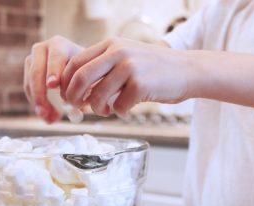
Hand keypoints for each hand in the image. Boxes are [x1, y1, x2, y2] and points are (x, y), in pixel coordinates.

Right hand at [24, 35, 82, 122]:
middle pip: (37, 71)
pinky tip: (50, 118)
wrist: (77, 64)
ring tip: (51, 119)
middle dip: (40, 93)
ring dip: (39, 103)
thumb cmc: (86, 70)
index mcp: (59, 45)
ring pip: (30, 82)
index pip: (55, 57)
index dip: (54, 71)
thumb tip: (81, 106)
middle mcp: (42, 48)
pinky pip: (28, 90)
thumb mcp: (89, 74)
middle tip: (45, 110)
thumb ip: (86, 86)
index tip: (53, 85)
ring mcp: (32, 59)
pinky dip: (38, 105)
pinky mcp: (28, 72)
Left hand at [60, 37, 192, 116]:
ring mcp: (130, 67)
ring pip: (98, 95)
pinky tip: (125, 110)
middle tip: (76, 107)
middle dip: (73, 96)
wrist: (187, 70)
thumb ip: (105, 70)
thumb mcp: (127, 59)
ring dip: (98, 109)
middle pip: (81, 77)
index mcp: (111, 44)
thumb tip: (81, 93)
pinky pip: (119, 106)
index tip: (67, 95)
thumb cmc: (154, 69)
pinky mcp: (141, 85)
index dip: (67, 81)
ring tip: (105, 111)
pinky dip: (119, 112)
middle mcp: (118, 52)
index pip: (76, 62)